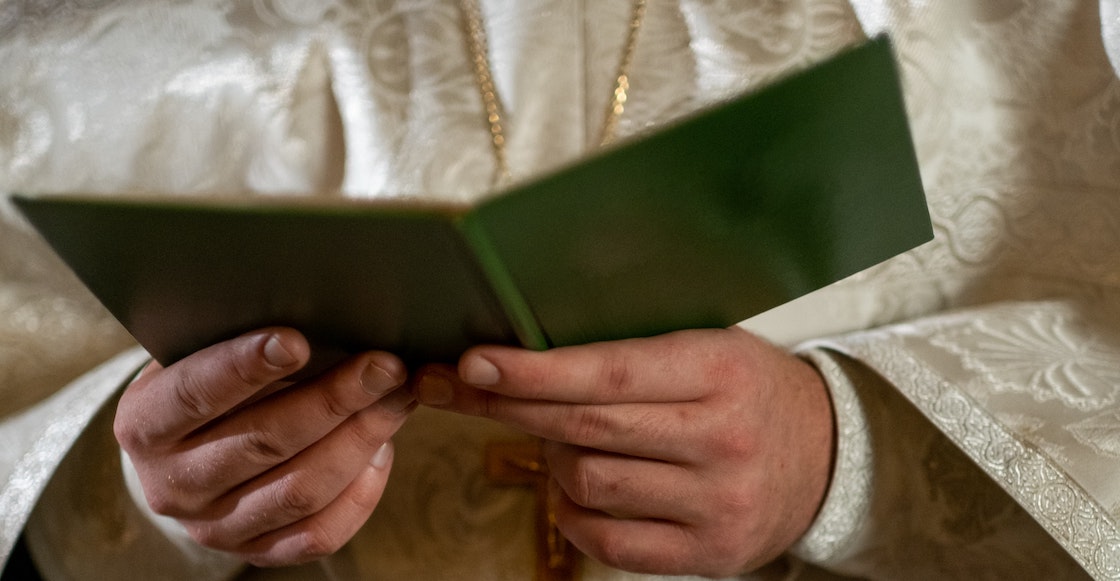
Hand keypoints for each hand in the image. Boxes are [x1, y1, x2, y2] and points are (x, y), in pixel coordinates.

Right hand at [114, 328, 414, 565]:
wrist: (186, 455)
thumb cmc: (208, 382)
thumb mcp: (199, 352)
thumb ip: (240, 337)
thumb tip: (323, 312)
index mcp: (145, 424)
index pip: (194, 394)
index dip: (244, 367)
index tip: (297, 340)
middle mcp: (173, 484)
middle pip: (263, 442)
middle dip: (333, 400)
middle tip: (384, 366)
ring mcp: (214, 526)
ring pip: (299, 490)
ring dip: (360, 440)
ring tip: (398, 399)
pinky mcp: (256, 552)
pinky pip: (318, 534)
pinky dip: (361, 492)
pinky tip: (383, 449)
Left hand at [417, 327, 833, 576]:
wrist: (830, 455)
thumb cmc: (751, 390)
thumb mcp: (711, 346)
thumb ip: (634, 353)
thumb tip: (528, 357)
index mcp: (721, 372)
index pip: (610, 372)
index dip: (534, 371)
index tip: (475, 363)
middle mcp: (723, 441)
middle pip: (588, 430)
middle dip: (512, 407)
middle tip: (462, 388)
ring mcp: (718, 505)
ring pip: (589, 484)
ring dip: (553, 460)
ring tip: (562, 442)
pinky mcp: (710, 555)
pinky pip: (607, 543)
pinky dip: (573, 513)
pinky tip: (575, 489)